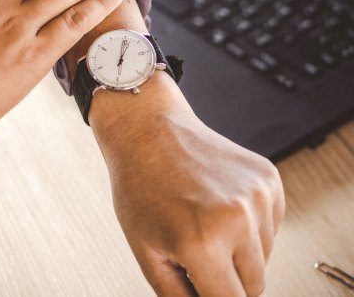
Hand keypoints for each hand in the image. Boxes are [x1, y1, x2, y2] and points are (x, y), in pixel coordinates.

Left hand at [90, 74, 284, 296]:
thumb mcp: (147, 252)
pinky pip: (270, 228)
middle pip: (253, 286)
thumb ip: (178, 296)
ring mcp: (258, 196)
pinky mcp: (269, 179)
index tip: (205, 289)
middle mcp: (237, 219)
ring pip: (264, 258)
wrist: (148, 130)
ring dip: (239, 252)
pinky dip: (249, 226)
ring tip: (203, 222)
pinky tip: (218, 204)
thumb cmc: (139, 188)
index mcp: (202, 242)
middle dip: (226, 280)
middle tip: (194, 252)